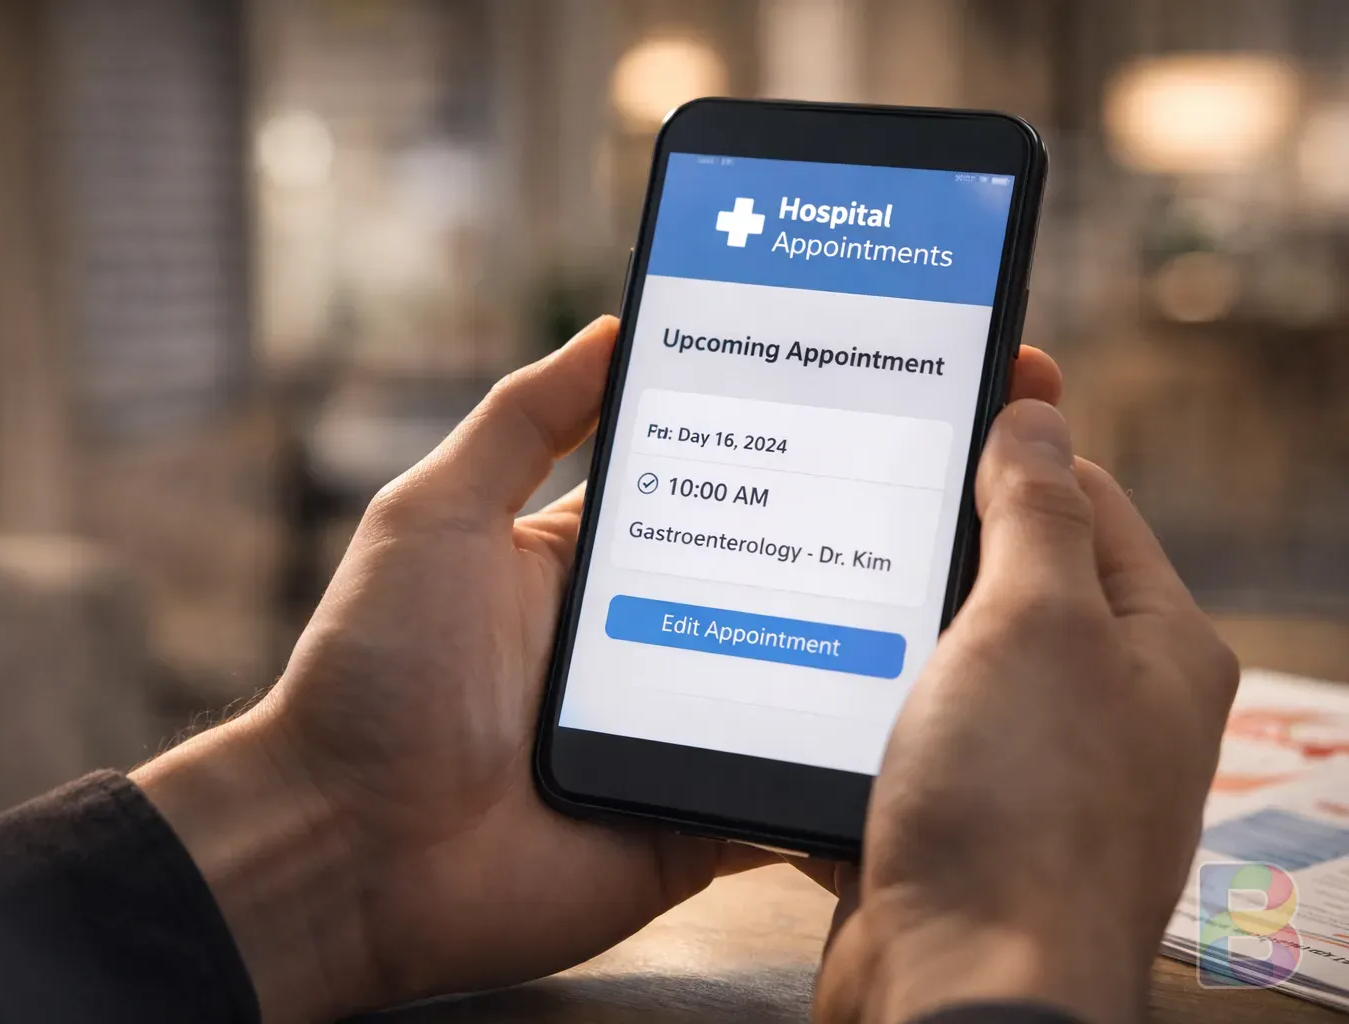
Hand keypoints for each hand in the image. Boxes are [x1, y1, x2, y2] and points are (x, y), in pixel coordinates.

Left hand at [135, 316, 1064, 1021]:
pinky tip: (922, 726)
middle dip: (854, 544)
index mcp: (592, 564)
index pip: (711, 490)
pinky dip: (847, 767)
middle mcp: (647, 640)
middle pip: (771, 581)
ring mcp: (679, 729)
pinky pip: (791, 788)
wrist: (347, 852)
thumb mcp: (436, 517)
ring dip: (871, 653)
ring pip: (801, 679)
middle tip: (959, 493)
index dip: (782, 449)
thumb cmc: (375, 674)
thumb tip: (613, 327)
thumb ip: (521, 422)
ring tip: (970, 596)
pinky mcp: (698, 815)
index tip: (873, 395)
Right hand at [812, 402, 1238, 1023]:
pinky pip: (895, 723)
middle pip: (1009, 573)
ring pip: (939, 650)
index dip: (1017, 437)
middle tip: (854, 473)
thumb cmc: (1021, 810)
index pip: (1086, 500)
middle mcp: (1097, 702)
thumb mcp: (1034, 624)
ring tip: (814, 567)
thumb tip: (1036, 414)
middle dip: (934, 531)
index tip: (949, 382)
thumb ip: (1034, 509)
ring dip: (882, 618)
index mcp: (1152, 646)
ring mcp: (1019, 761)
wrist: (960, 988)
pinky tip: (799, 670)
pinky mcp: (948, 811)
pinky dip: (852, 696)